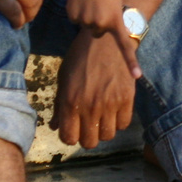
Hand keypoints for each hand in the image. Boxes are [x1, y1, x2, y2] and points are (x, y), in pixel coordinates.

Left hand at [53, 32, 135, 148]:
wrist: (105, 39)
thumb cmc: (80, 58)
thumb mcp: (64, 79)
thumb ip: (59, 105)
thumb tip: (54, 126)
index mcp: (70, 102)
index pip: (69, 138)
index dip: (70, 137)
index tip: (73, 129)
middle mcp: (90, 106)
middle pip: (90, 142)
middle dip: (87, 137)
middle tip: (88, 126)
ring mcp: (110, 103)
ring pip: (108, 135)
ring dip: (103, 130)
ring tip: (102, 119)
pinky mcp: (127, 97)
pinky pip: (124, 123)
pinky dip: (118, 122)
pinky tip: (114, 112)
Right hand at [65, 0, 140, 76]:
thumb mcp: (116, 3)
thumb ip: (114, 19)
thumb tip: (111, 32)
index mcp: (115, 20)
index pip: (124, 44)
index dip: (131, 61)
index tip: (137, 76)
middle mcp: (100, 23)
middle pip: (99, 33)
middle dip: (100, 22)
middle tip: (100, 5)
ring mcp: (85, 21)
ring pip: (88, 27)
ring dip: (89, 16)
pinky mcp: (72, 17)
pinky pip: (77, 20)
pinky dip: (79, 12)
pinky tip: (81, 0)